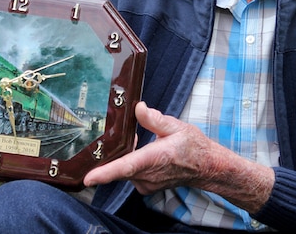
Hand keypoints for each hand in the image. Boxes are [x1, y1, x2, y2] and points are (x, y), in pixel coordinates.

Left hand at [83, 102, 206, 192]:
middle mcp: (149, 175)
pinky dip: (131, 163)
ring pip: (124, 169)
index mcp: (155, 158)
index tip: (89, 177)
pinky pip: (129, 174)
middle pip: (119, 166)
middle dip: (116, 150)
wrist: (206, 167)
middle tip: (130, 135)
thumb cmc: (193, 147)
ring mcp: (147, 184)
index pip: (126, 167)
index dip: (106, 173)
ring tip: (140, 142)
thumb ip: (155, 119)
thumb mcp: (177, 127)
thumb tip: (139, 108)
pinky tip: (142, 153)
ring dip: (125, 155)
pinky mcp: (145, 187)